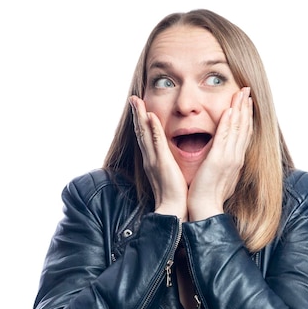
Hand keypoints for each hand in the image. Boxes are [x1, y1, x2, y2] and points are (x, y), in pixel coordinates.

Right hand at [130, 96, 188, 219]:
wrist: (173, 210)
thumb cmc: (175, 196)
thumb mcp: (170, 176)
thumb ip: (168, 166)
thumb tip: (170, 160)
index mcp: (153, 161)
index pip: (145, 138)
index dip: (141, 122)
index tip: (139, 108)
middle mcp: (150, 158)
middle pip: (140, 132)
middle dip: (136, 114)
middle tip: (133, 98)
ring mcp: (154, 160)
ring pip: (144, 134)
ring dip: (140, 116)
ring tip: (136, 101)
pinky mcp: (162, 163)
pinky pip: (157, 143)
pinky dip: (153, 129)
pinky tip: (150, 117)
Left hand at [187, 87, 253, 220]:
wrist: (205, 208)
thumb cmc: (209, 195)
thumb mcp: (219, 176)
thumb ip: (222, 164)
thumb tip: (223, 159)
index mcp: (235, 160)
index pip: (243, 134)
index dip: (246, 117)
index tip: (247, 103)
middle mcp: (236, 157)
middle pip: (244, 127)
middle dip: (246, 108)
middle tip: (247, 91)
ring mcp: (229, 157)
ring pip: (237, 128)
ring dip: (240, 109)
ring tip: (242, 94)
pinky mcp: (219, 159)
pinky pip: (225, 137)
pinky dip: (228, 123)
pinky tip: (230, 110)